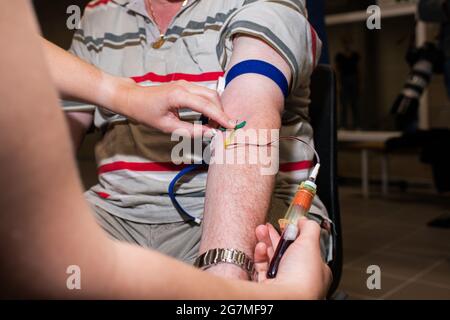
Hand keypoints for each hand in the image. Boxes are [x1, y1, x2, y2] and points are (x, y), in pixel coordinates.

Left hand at [116, 79, 235, 135]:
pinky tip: (208, 116)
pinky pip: (203, 93)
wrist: (133, 98)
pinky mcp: (185, 85)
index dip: (220, 117)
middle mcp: (184, 86)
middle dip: (220, 112)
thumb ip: (189, 130)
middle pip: (212, 97)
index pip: (206, 106)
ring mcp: (185, 83)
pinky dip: (209, 104)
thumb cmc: (145, 112)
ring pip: (209, 94)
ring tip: (214, 124)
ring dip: (216, 108)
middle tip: (222, 128)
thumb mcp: (166, 126)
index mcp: (179, 96)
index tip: (231, 126)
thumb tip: (208, 133)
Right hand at [254, 218, 331, 298]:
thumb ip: (309, 228)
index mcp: (316, 270)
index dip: (296, 234)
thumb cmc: (302, 276)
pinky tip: (260, 247)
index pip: (306, 248)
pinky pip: (262, 268)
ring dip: (266, 242)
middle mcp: (299, 278)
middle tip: (269, 226)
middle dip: (277, 236)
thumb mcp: (310, 242)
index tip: (288, 225)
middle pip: (287, 252)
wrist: (283, 296)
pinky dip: (260, 256)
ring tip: (261, 231)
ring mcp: (283, 282)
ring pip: (273, 258)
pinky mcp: (267, 286)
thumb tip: (305, 220)